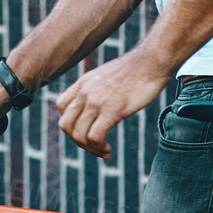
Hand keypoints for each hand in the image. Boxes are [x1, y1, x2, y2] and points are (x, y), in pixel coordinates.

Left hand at [56, 49, 172, 160]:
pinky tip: (107, 149)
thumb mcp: (107, 77)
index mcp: (83, 83)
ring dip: (89, 149)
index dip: (70, 122)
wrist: (151, 61)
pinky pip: (94, 136)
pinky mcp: (111, 110)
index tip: (85, 129)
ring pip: (78, 134)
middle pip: (65, 124)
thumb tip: (98, 107)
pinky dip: (98, 147)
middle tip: (93, 146)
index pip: (61, 107)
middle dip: (77, 141)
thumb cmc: (136, 71)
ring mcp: (96, 101)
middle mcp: (85, 92)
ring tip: (103, 151)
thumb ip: (97, 90)